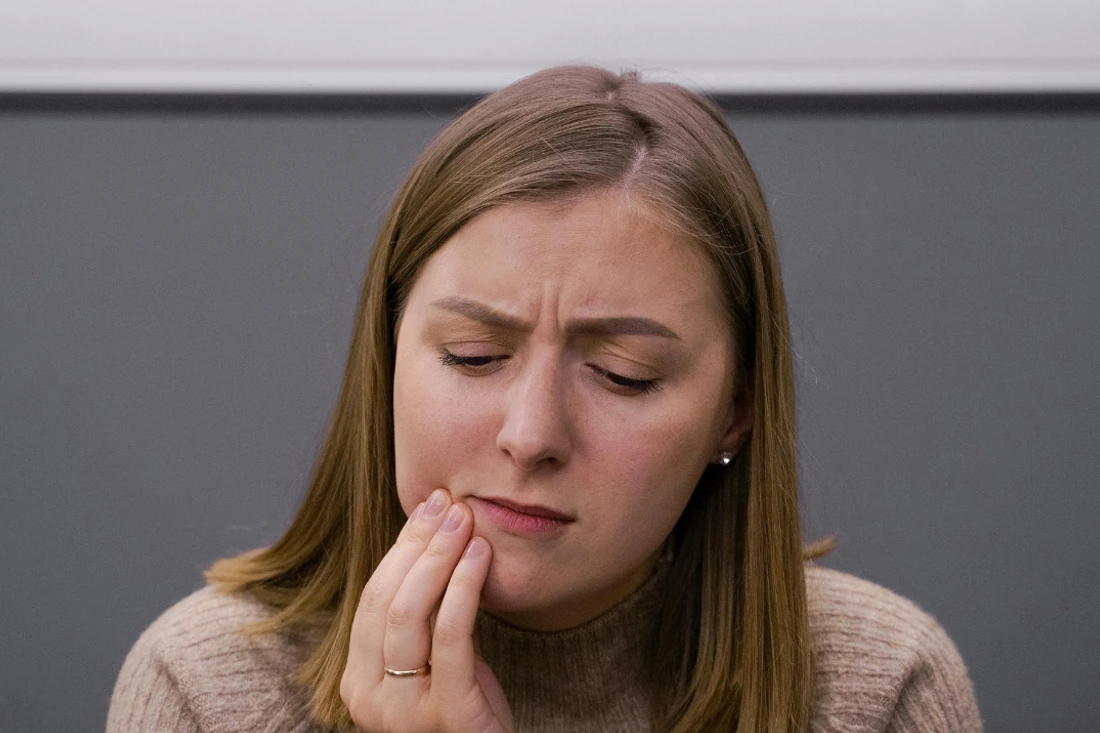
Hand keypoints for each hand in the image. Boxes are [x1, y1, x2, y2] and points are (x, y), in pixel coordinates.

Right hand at [341, 489, 514, 732]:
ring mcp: (402, 713)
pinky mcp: (447, 715)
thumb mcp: (435, 658)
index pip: (373, 598)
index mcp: (358, 682)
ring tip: (467, 523)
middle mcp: (368, 700)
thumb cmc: (469, 708)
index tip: (429, 506)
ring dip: (440, 558)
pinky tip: (480, 558)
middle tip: (450, 505)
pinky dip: (463, 589)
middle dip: (420, 544)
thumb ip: (425, 613)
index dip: (402, 547)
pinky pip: (449, 638)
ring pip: (410, 614)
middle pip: (386, 601)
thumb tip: (432, 529)